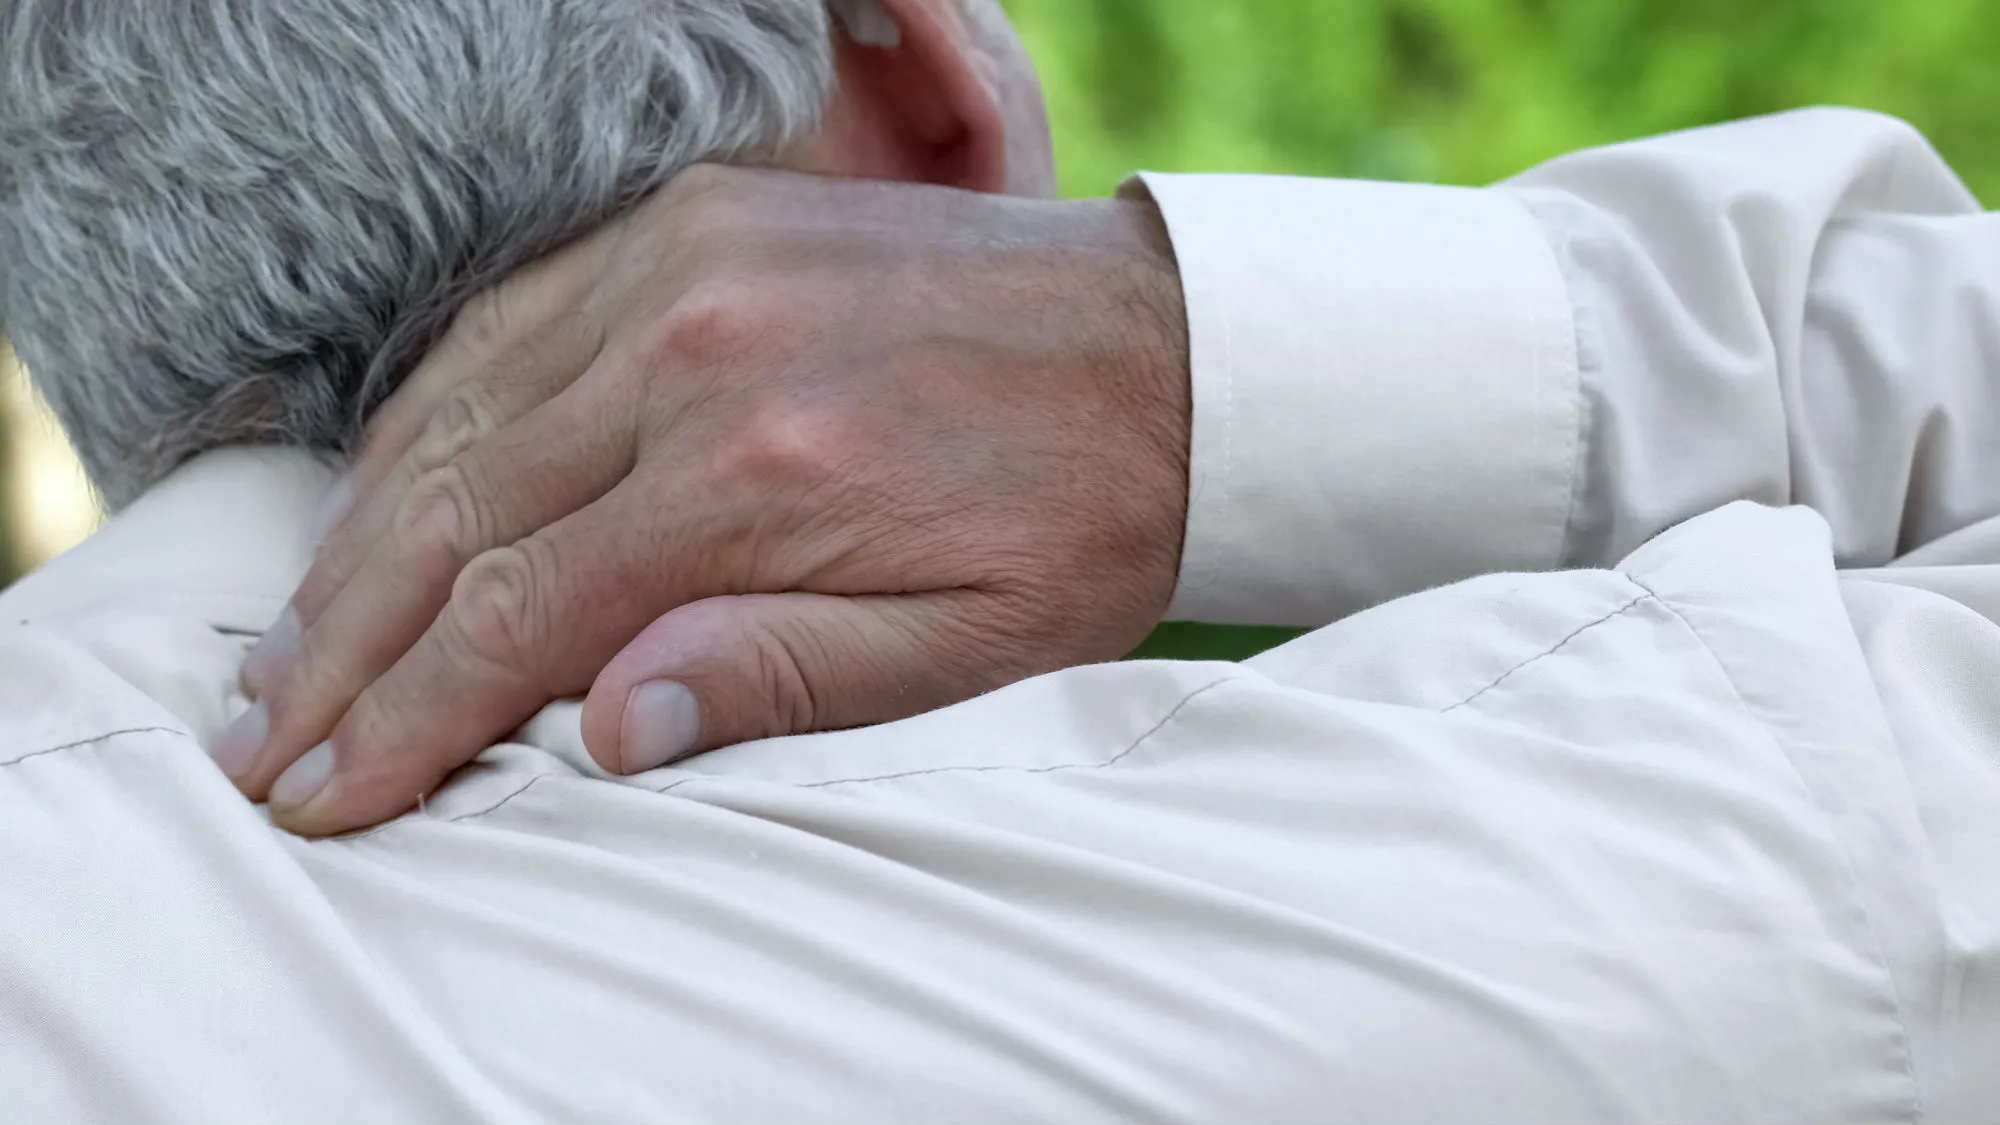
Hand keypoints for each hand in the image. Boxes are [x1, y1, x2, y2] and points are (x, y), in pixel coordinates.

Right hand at [212, 165, 1191, 835]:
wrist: (1172, 352)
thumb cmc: (1078, 522)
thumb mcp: (964, 647)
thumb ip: (777, 679)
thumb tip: (595, 733)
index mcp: (760, 475)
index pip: (521, 615)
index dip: (407, 718)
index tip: (325, 793)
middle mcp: (695, 351)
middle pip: (456, 516)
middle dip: (342, 648)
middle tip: (258, 742)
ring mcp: (684, 263)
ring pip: (459, 416)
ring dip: (357, 540)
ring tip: (283, 646)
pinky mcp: (694, 215)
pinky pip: (511, 321)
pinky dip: (426, 413)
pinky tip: (375, 487)